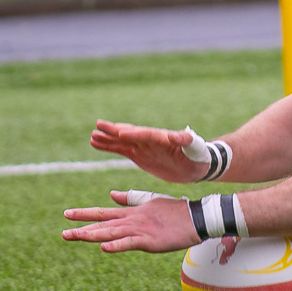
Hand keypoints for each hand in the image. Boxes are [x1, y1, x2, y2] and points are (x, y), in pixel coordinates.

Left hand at [62, 189, 200, 253]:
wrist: (196, 216)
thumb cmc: (175, 210)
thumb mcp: (150, 201)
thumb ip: (130, 199)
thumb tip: (112, 195)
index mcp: (132, 211)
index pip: (103, 212)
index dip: (84, 214)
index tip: (67, 214)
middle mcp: (132, 219)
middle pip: (103, 224)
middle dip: (82, 228)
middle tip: (63, 233)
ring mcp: (140, 229)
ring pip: (112, 232)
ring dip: (92, 235)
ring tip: (75, 236)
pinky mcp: (149, 240)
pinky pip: (130, 243)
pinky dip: (117, 245)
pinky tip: (104, 248)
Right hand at [88, 120, 207, 182]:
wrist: (197, 165)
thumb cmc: (198, 155)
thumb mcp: (195, 148)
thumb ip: (185, 140)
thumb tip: (178, 134)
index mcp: (164, 138)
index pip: (147, 134)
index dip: (134, 133)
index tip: (119, 132)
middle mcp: (151, 140)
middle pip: (130, 134)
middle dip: (115, 131)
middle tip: (99, 125)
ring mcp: (144, 147)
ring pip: (122, 141)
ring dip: (108, 138)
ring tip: (93, 135)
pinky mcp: (140, 155)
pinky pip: (122, 149)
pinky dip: (109, 146)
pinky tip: (96, 143)